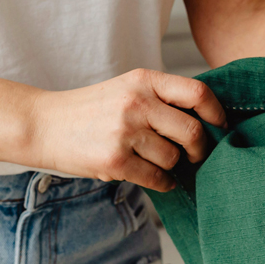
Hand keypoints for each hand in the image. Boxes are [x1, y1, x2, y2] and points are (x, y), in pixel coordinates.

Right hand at [25, 69, 226, 190]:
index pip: (197, 93)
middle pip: (192, 131)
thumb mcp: (126, 89)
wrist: (45, 125)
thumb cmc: (91, 111)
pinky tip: (156, 178)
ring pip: (173, 158)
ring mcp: (125, 132)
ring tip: (160, 163)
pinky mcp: (115, 160)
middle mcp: (136, 103)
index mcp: (144, 81)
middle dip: (200, 149)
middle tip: (194, 155)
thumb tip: (206, 122)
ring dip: (173, 166)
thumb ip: (161, 99)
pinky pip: (157, 178)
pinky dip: (163, 182)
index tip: (219, 126)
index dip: (216, 113)